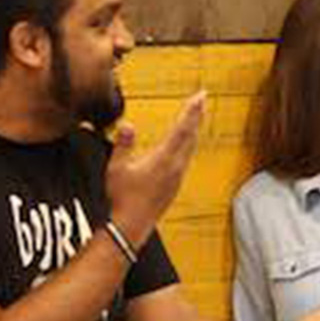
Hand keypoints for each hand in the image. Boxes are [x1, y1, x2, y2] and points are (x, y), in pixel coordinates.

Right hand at [107, 91, 205, 246]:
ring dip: (194, 128)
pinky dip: (189, 143)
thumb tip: (128, 125)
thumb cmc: (122, 197)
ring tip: (197, 116)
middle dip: (196, 115)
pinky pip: (187, 156)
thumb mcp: (116, 168)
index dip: (192, 111)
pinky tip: (187, 142)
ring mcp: (178, 175)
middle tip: (202, 99)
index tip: (200, 96)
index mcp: (164, 159)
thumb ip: (123, 145)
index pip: (182, 129)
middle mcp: (176, 166)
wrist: (132, 225)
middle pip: (191, 135)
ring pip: (191, 146)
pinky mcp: (176, 183)